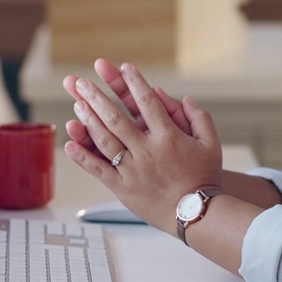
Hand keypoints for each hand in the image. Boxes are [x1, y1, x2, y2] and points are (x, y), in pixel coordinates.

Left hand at [62, 63, 222, 236]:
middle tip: (81, 82)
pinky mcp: (123, 187)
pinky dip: (83, 156)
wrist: (197, 214)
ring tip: (76, 103)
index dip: (134, 83)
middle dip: (97, 97)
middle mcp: (148, 151)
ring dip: (88, 120)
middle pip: (117, 118)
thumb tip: (186, 98)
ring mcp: (133, 169)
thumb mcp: (211, 144)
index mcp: (169, 137)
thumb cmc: (205, 178)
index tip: (123, 67)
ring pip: (105, 140)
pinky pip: (99, 170)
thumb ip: (199, 118)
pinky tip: (69, 143)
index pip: (148, 103)